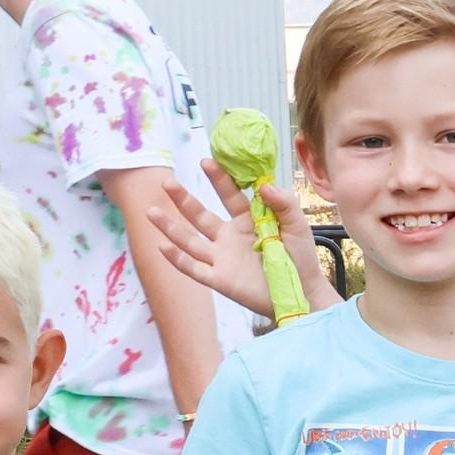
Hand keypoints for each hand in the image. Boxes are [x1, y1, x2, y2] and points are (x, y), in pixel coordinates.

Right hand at [143, 158, 325, 320]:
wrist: (303, 293)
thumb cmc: (301, 257)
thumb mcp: (297, 225)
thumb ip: (284, 203)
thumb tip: (264, 185)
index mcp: (248, 220)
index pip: (229, 195)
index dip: (218, 179)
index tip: (206, 161)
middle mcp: (230, 237)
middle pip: (200, 215)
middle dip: (183, 199)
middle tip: (166, 181)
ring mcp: (222, 258)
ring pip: (190, 240)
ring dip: (170, 227)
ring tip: (151, 211)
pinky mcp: (220, 279)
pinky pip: (194, 268)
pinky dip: (177, 259)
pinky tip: (161, 245)